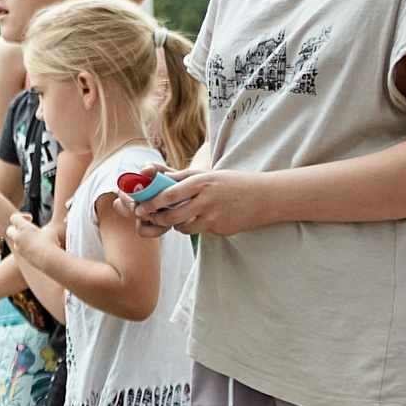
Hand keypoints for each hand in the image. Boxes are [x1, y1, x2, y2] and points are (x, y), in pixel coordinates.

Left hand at [4, 209, 59, 261]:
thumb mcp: (49, 230)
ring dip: (22, 239)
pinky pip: (21, 250)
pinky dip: (27, 248)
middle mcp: (18, 237)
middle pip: (9, 230)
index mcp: (23, 228)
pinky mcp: (22, 257)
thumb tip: (40, 234)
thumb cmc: (50, 242)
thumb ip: (40, 229)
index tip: (30, 219)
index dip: (21, 217)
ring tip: (36, 240)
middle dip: (16, 228)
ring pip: (16, 241)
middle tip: (28, 230)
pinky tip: (39, 249)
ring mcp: (19, 248)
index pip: (14, 218)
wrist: (48, 260)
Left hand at [134, 169, 264, 238]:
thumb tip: (155, 178)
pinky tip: (203, 219)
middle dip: (157, 219)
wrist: (266, 197)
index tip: (140, 207)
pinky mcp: (220, 230)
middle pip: (171, 216)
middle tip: (152, 218)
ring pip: (183, 228)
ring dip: (175, 225)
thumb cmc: (232, 183)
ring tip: (177, 217)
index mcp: (202, 182)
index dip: (151, 203)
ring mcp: (214, 217)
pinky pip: (199, 232)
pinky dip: (195, 227)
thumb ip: (182, 178)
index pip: (168, 195)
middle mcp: (206, 200)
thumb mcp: (208, 174)